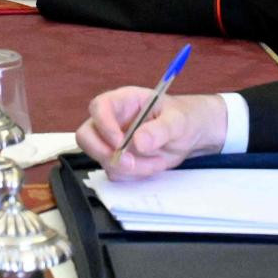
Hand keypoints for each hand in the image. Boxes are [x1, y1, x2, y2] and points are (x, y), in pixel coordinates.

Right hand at [77, 89, 226, 179]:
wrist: (190, 135)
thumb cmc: (183, 119)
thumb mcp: (178, 121)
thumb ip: (160, 129)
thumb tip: (139, 142)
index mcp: (123, 101)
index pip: (99, 107)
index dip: (104, 125)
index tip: (120, 143)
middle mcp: (112, 120)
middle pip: (86, 135)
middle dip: (104, 153)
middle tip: (130, 163)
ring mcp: (112, 141)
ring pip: (101, 158)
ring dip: (128, 168)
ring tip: (156, 162)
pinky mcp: (118, 159)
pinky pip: (114, 172)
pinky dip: (133, 176)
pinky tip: (152, 165)